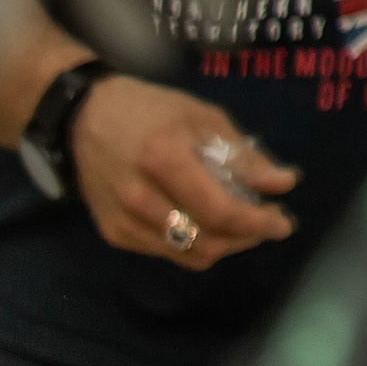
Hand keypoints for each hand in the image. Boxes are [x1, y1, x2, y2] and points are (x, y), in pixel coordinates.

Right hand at [67, 76, 296, 271]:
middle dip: (245, 238)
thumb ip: (241, 155)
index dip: (257, 222)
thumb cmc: (149, 111)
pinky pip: (166, 252)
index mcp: (164, 159)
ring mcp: (123, 220)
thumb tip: (282, 184)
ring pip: (188, 254)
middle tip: (265, 223)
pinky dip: (194, 244)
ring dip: (223, 245)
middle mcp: (139, 198)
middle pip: (207, 241)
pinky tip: (203, 223)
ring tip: (239, 225)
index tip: (283, 222)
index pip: (219, 210)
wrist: (83, 120)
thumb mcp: (201, 117)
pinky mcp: (114, 232)